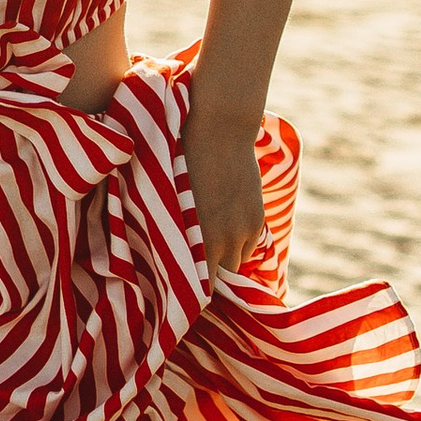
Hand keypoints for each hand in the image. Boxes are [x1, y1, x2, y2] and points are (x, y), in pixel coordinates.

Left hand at [184, 104, 265, 279]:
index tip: (182, 291)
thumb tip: (163, 254)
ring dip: (227, 257)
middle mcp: (222, 240)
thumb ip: (173, 230)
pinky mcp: (256, 218)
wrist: (220, 130)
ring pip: (236, 262)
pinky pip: (249, 245)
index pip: (200, 286)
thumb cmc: (182, 159)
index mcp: (195, 239)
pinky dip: (240, 242)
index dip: (192, 290)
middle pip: (221, 276)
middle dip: (210, 273)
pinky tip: (226, 226)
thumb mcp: (171, 200)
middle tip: (197, 264)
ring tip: (214, 242)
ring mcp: (243, 229)